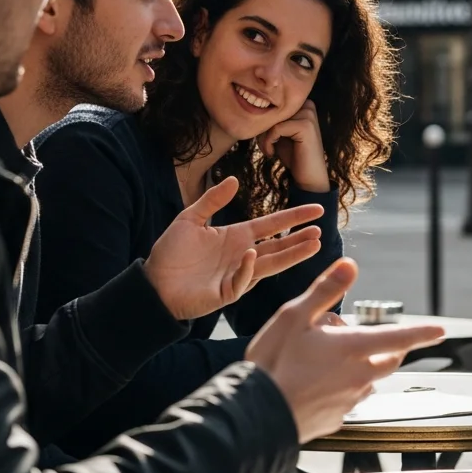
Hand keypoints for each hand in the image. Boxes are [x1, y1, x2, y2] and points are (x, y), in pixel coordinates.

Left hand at [144, 176, 323, 319]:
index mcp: (237, 236)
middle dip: (300, 238)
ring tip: (313, 245)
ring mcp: (237, 274)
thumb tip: (234, 180)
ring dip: (291, 255)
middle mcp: (243, 255)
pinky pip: (241, 280)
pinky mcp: (226, 292)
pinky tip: (252, 255)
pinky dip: (247, 269)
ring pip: (271, 264)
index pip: (272, 224)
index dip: (293, 217)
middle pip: (279, 245)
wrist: (152, 284)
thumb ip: (212, 200)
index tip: (316, 209)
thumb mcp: (190, 219)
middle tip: (320, 230)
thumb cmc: (170, 253)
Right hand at [246, 258, 444, 443]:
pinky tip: (317, 384)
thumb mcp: (296, 315)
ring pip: (368, 380)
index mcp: (353, 349)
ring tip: (328, 358)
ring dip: (361, 368)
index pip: (398, 337)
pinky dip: (342, 388)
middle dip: (388, 348)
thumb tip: (350, 265)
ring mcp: (347, 401)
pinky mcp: (334, 420)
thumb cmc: (274, 364)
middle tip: (362, 336)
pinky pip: (348, 400)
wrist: (255, 417)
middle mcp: (357, 377)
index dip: (422, 333)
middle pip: (389, 361)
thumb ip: (326, 290)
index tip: (440, 331)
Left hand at [258, 99, 329, 191]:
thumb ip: (273, 121)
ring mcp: (308, 115)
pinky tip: (271, 153)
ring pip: (273, 119)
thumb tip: (253, 110)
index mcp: (303, 105)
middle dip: (263, 129)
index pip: (274, 106)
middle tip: (265, 146)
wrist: (309, 177)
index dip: (265, 122)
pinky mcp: (305, 126)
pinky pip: (276, 128)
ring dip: (264, 136)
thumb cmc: (293, 155)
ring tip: (268, 150)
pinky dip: (268, 142)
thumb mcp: (280, 134)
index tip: (265, 140)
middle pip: (273, 111)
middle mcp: (307, 106)